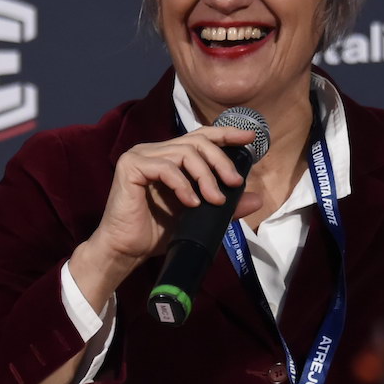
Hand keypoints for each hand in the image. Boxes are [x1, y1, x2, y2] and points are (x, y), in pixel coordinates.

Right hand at [69, 126, 263, 308]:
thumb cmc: (157, 232)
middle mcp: (153, 150)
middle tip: (234, 184)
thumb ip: (225, 206)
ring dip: (205, 176)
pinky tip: (191, 203)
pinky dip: (183, 185)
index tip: (249, 138)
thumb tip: (257, 198)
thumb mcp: (199, 217)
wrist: (126, 250)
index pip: (200, 136)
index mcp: (168, 156)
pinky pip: (166, 167)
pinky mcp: (131, 166)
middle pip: (196, 141)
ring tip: (214, 200)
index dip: (225, 133)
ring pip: (184, 152)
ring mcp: (140, 155)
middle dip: (220, 161)